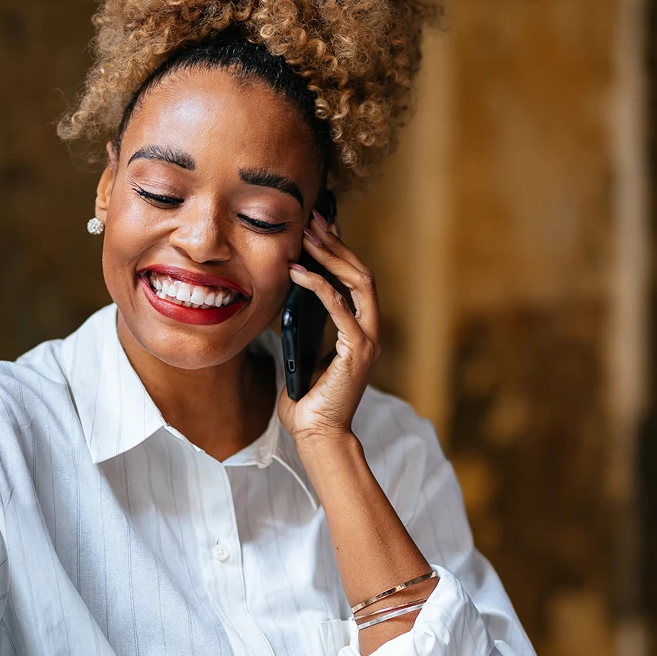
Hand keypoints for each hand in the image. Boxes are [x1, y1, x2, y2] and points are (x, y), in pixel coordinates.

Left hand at [277, 210, 380, 445]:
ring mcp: (368, 341)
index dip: (339, 250)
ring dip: (332, 256)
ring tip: (307, 237)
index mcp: (359, 330)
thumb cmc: (307, 400)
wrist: (317, 435)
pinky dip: (319, 286)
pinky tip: (298, 272)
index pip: (354, 279)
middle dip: (337, 244)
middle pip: (361, 273)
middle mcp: (370, 331)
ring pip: (359, 283)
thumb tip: (286, 292)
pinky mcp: (357, 351)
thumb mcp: (303, 350)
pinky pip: (340, 308)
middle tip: (313, 220)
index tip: (318, 226)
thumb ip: (304, 324)